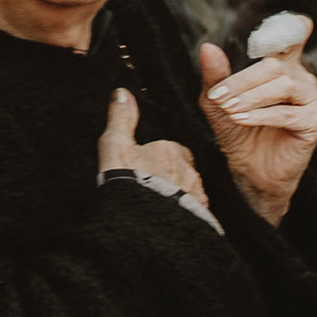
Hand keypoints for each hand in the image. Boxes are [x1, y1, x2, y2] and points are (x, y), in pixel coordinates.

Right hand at [98, 85, 216, 214]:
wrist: (145, 223)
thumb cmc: (130, 182)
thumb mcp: (116, 146)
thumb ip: (121, 119)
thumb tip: (122, 93)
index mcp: (173, 152)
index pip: (170, 149)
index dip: (157, 157)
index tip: (145, 165)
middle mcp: (190, 172)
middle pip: (181, 171)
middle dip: (170, 177)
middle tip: (151, 187)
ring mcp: (197, 196)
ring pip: (188, 192)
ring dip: (176, 197)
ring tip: (157, 206)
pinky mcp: (199, 217)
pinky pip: (193, 213)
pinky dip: (182, 215)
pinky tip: (168, 221)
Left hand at [197, 36, 316, 227]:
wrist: (249, 170)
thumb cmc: (237, 132)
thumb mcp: (218, 100)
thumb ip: (215, 75)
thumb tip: (208, 47)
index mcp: (282, 67)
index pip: (293, 37)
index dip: (290, 26)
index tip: (287, 21)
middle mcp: (301, 79)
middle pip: (275, 66)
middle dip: (242, 81)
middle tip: (219, 97)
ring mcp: (312, 100)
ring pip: (283, 85)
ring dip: (251, 97)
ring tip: (229, 110)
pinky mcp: (314, 122)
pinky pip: (288, 113)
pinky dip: (261, 116)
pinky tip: (241, 120)